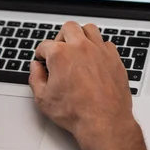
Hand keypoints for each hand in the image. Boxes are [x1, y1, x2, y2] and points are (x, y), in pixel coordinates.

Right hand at [29, 21, 136, 143]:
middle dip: (61, 37)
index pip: (45, 45)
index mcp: (60, 54)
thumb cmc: (76, 112)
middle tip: (60, 50)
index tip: (43, 59)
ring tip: (78, 48)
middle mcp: (81, 47)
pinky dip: (99, 47)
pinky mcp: (114, 58)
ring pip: (89, 29)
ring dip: (81, 36)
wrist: (104, 121)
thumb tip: (36, 68)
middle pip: (68, 28)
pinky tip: (95, 58)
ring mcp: (99, 51)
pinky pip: (106, 43)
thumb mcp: (43, 99)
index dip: (41, 54)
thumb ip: (35, 78)